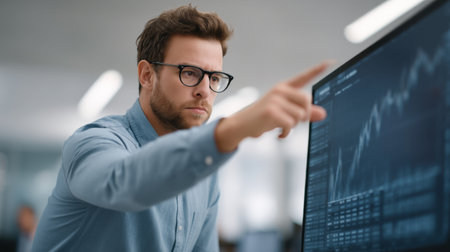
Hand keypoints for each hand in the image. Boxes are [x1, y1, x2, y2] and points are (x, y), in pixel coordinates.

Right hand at [215, 61, 330, 151]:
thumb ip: (304, 113)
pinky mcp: (271, 111)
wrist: (241, 125)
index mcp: (284, 88)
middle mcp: (280, 90)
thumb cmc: (264, 118)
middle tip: (292, 122)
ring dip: (293, 126)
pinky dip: (286, 132)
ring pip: (300, 115)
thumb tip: (324, 114)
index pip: (304, 77)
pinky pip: (291, 124)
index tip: (331, 61)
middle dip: (303, 115)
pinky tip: (279, 134)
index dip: (318, 69)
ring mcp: (275, 99)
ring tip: (282, 127)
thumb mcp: (285, 114)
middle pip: (307, 101)